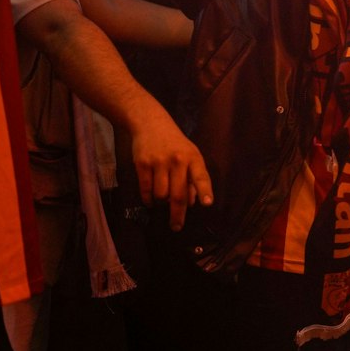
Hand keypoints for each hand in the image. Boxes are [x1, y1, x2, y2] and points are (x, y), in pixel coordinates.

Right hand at [127, 108, 213, 231]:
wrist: (150, 123)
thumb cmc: (175, 143)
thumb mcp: (190, 155)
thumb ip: (193, 178)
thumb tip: (193, 204)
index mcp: (193, 158)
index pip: (201, 177)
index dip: (204, 191)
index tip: (207, 204)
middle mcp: (177, 160)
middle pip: (178, 194)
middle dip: (178, 214)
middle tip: (177, 226)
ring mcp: (159, 162)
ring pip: (161, 195)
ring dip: (162, 204)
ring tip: (162, 203)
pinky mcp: (142, 164)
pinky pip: (146, 190)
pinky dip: (148, 200)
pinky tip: (151, 202)